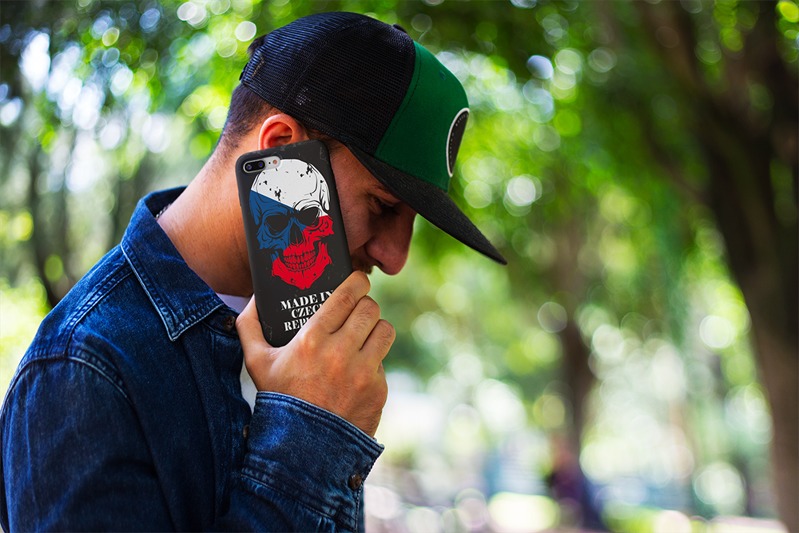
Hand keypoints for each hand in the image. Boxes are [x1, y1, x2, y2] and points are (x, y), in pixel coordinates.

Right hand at [236, 272, 393, 436]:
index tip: (358, 280)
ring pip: (385, 330)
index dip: (357, 282)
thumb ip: (249, 326)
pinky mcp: (378, 390)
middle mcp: (340, 353)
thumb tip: (254, 298)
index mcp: (312, 339)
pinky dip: (373, 362)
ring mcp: (362, 372)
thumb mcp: (256, 363)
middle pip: (370, 309)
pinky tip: (358, 369)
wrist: (302, 449)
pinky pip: (383, 362)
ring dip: (375, 329)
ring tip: (365, 334)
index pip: (347, 295)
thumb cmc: (279, 399)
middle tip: (359, 309)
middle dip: (365, 305)